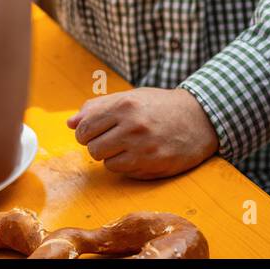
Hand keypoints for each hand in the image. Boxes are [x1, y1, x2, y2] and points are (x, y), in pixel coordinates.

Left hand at [67, 87, 218, 178]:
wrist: (199, 119)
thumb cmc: (160, 107)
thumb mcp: (130, 97)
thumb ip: (98, 107)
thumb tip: (70, 122)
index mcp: (124, 105)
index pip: (84, 127)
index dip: (84, 132)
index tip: (92, 132)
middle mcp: (132, 125)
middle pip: (91, 146)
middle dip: (96, 144)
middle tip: (110, 140)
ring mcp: (143, 146)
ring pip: (104, 161)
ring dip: (110, 156)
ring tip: (125, 147)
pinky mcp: (152, 164)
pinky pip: (121, 171)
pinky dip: (123, 165)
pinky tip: (136, 155)